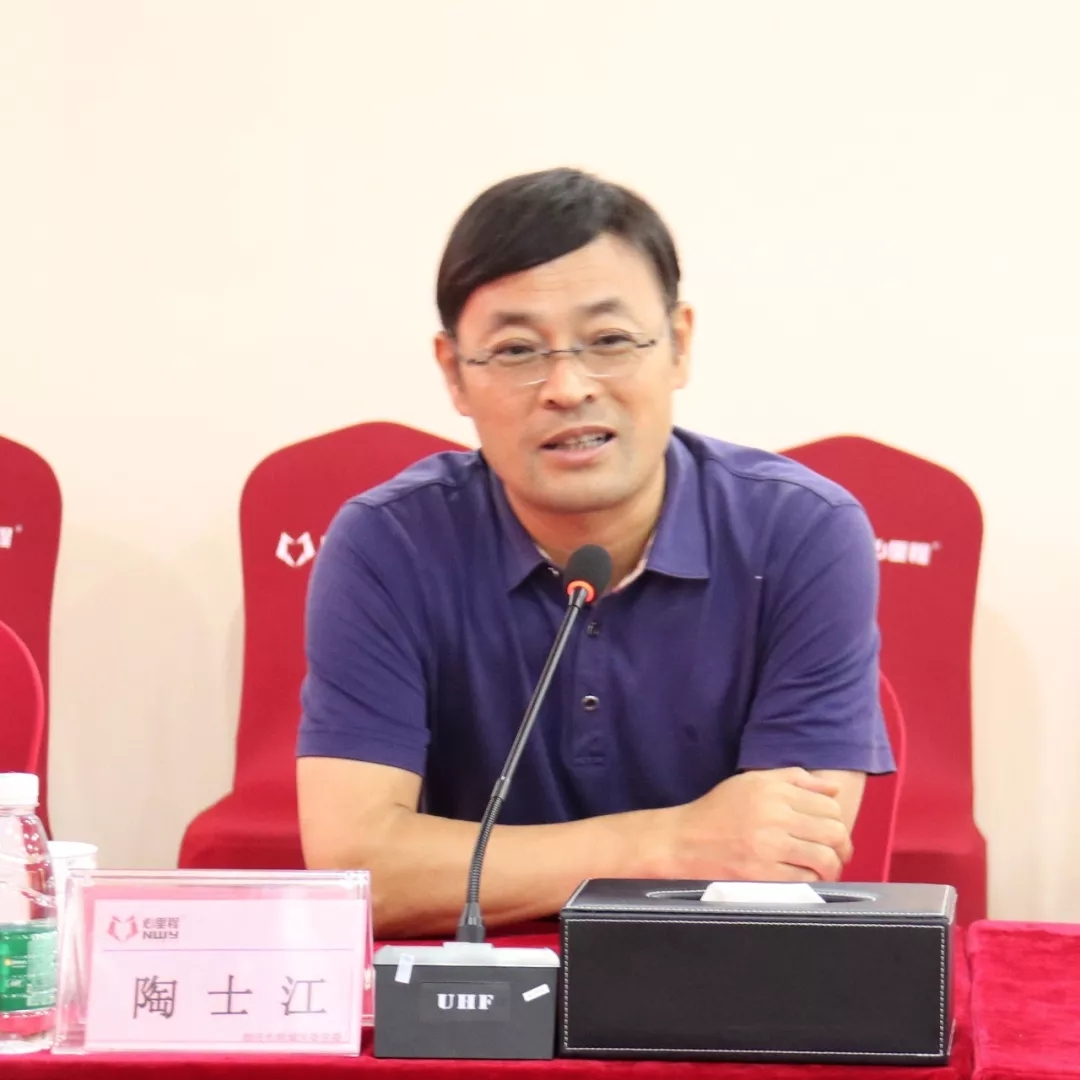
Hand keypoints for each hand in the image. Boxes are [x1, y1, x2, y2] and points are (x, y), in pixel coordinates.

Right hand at [647, 767, 852, 882]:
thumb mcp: (752, 781)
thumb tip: (833, 791)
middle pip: (833, 832)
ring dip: (832, 867)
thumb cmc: (718, 810)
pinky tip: (807, 878)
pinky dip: (813, 881)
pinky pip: (805, 880)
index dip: (838, 821)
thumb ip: (794, 779)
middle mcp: (773, 815)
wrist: (684, 840)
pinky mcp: (763, 874)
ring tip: (826, 869)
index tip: (834, 831)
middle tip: (839, 854)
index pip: (829, 807)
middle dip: (843, 846)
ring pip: (824, 858)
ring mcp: (768, 846)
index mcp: (772, 790)